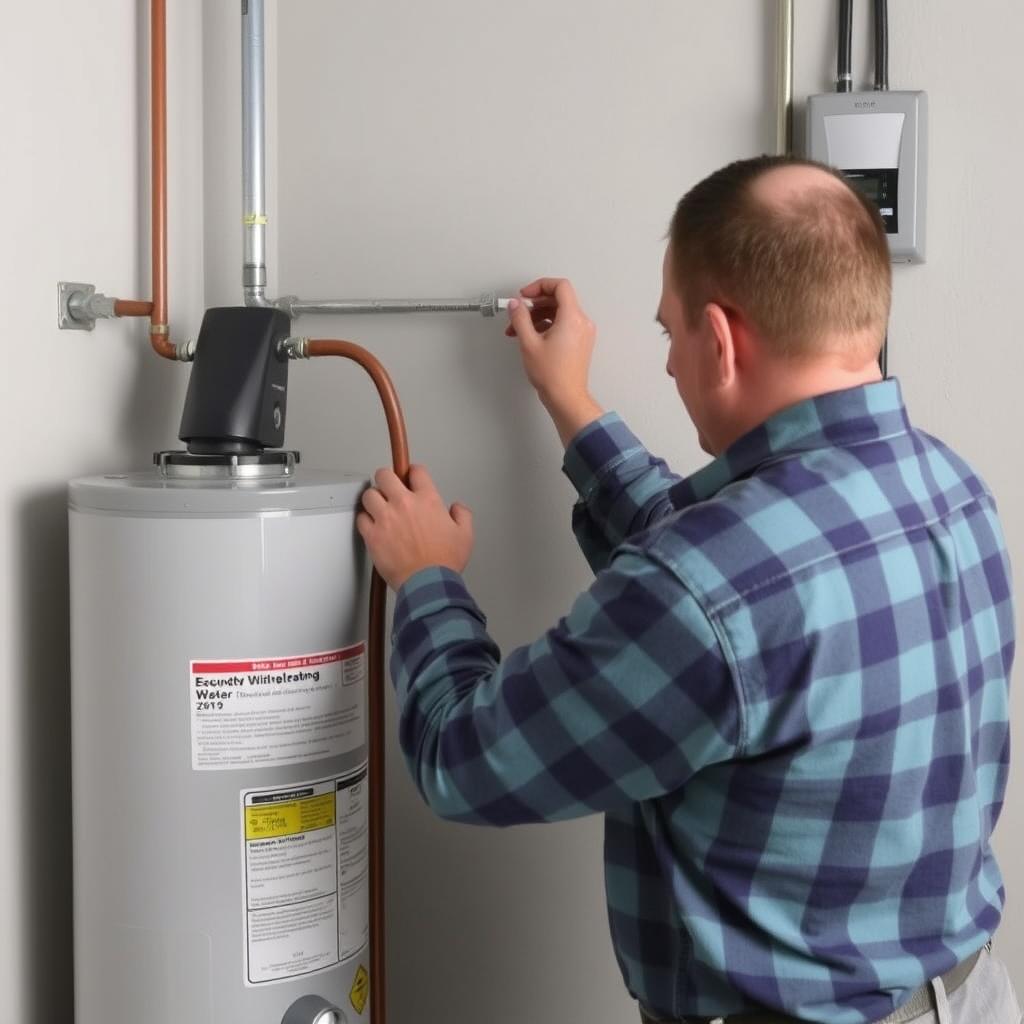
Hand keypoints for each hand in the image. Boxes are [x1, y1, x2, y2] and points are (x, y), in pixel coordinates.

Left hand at [356, 464, 472, 590]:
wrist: (428, 583)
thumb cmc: (444, 562)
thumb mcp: (465, 535)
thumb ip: (462, 515)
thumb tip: (457, 508)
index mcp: (427, 500)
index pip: (416, 471)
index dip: (413, 472)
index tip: (411, 477)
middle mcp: (404, 504)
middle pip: (385, 475)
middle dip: (386, 478)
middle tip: (388, 486)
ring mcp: (386, 518)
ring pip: (369, 494)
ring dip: (373, 498)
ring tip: (378, 505)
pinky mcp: (373, 535)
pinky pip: (361, 518)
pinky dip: (365, 520)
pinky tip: (371, 524)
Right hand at [505, 278, 604, 445]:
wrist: (566, 397)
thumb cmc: (553, 375)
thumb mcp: (529, 342)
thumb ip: (520, 318)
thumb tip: (515, 305)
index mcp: (572, 317)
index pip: (560, 286)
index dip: (540, 286)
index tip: (525, 295)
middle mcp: (581, 322)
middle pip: (558, 299)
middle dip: (535, 304)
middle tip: (518, 312)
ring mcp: (582, 332)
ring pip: (558, 313)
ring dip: (537, 316)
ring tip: (518, 329)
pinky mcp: (580, 342)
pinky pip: (563, 324)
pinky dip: (546, 326)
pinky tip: (530, 336)